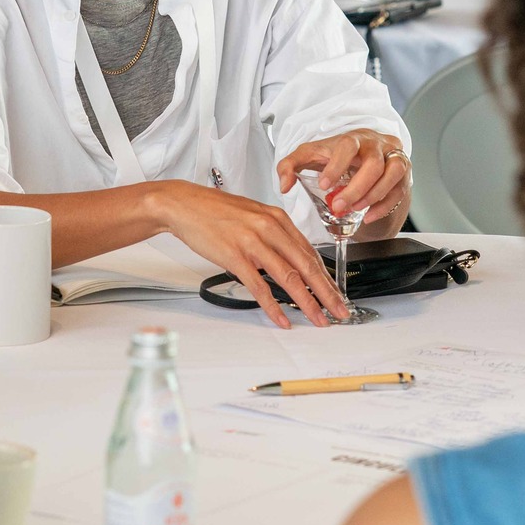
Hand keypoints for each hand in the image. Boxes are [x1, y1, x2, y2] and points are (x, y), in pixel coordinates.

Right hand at [153, 181, 348, 328]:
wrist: (184, 204)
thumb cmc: (216, 210)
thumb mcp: (253, 215)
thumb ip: (274, 234)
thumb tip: (290, 257)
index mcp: (277, 218)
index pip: (310, 252)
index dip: (326, 277)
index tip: (336, 293)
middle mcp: (270, 228)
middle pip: (307, 266)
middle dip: (327, 293)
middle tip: (340, 312)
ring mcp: (253, 242)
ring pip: (289, 278)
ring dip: (308, 303)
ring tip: (318, 320)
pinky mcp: (235, 256)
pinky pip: (259, 286)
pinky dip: (274, 306)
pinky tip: (282, 318)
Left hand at [278, 130, 410, 238]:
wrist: (363, 158)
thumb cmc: (336, 155)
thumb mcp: (310, 156)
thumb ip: (290, 166)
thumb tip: (284, 185)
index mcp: (353, 137)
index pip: (348, 146)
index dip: (337, 165)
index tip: (324, 185)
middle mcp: (377, 144)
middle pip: (373, 163)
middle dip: (355, 188)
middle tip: (337, 206)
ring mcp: (394, 158)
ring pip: (392, 174)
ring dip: (373, 196)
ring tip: (354, 210)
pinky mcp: (403, 175)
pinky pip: (399, 191)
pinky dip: (384, 206)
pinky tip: (367, 216)